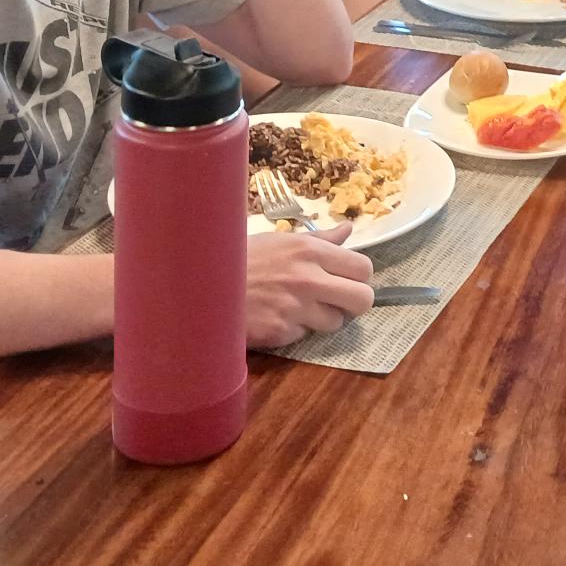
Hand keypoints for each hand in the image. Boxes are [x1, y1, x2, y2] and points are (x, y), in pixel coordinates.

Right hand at [244, 223, 374, 346]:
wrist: (201, 284)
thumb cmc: (241, 257)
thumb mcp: (281, 240)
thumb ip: (320, 240)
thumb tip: (349, 229)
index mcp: (311, 251)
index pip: (363, 268)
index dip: (359, 278)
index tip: (348, 281)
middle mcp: (309, 279)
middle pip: (362, 300)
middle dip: (354, 304)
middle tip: (339, 302)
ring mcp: (295, 308)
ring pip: (335, 323)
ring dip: (322, 319)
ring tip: (298, 308)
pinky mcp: (280, 332)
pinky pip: (304, 335)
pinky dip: (294, 330)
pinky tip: (275, 317)